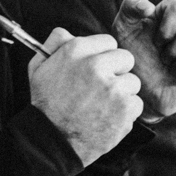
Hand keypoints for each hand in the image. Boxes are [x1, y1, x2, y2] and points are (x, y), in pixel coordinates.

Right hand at [28, 29, 143, 165]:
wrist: (52, 142)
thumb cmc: (45, 105)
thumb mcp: (38, 69)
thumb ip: (54, 45)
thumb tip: (68, 32)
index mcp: (75, 52)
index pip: (108, 41)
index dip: (104, 56)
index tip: (98, 69)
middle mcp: (95, 66)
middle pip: (126, 58)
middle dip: (117, 72)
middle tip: (103, 88)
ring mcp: (113, 87)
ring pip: (133, 82)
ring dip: (122, 93)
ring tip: (103, 106)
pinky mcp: (125, 108)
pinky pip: (136, 103)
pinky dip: (126, 113)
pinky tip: (108, 118)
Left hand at [112, 0, 175, 118]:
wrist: (142, 91)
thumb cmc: (133, 57)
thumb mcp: (123, 29)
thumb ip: (131, 5)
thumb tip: (149, 7)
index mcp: (174, 11)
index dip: (166, 28)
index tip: (155, 42)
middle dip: (174, 47)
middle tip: (163, 58)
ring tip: (173, 68)